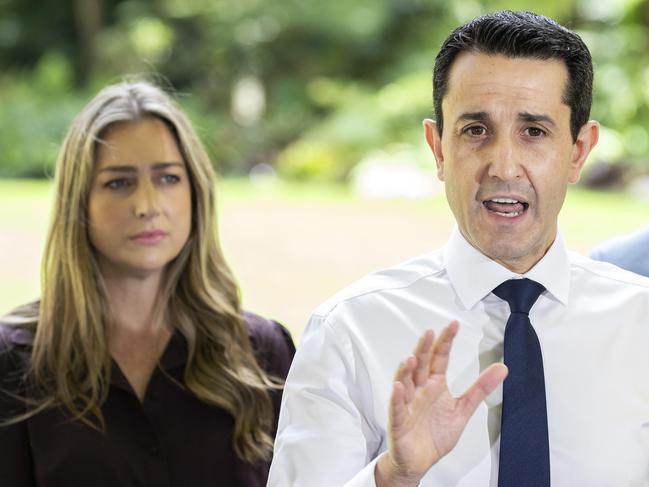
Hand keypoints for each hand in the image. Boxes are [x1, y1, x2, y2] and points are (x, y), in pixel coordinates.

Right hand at [375, 321, 507, 486]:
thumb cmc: (435, 433)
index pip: (439, 359)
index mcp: (434, 385)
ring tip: (412, 358)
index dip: (446, 342)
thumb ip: (480, 388)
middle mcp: (419, 390)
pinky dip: (396, 397)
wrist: (419, 461)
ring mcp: (407, 404)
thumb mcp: (463, 409)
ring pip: (405, 383)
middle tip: (429, 333)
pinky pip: (397, 408)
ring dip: (406, 371)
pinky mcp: (399, 421)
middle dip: (424, 350)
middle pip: (421, 366)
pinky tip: (398, 387)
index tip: (453, 325)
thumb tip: (502, 367)